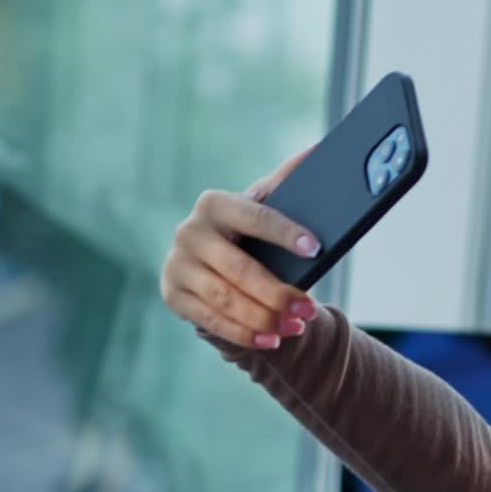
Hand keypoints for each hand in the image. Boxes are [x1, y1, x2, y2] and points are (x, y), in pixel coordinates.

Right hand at [159, 147, 322, 349]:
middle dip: (278, 292)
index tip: (316, 247)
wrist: (206, 265)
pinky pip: (213, 321)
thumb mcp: (260, 207)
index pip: (254, 217)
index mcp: (214, 204)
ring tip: (296, 326)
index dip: (285, 232)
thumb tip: (317, 151)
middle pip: (240, 269)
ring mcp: (177, 265)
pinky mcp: (173, 295)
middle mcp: (189, 232)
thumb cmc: (243, 235)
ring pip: (227, 299)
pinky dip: (245, 334)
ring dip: (265, 317)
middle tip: (309, 308)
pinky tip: (271, 340)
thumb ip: (285, 183)